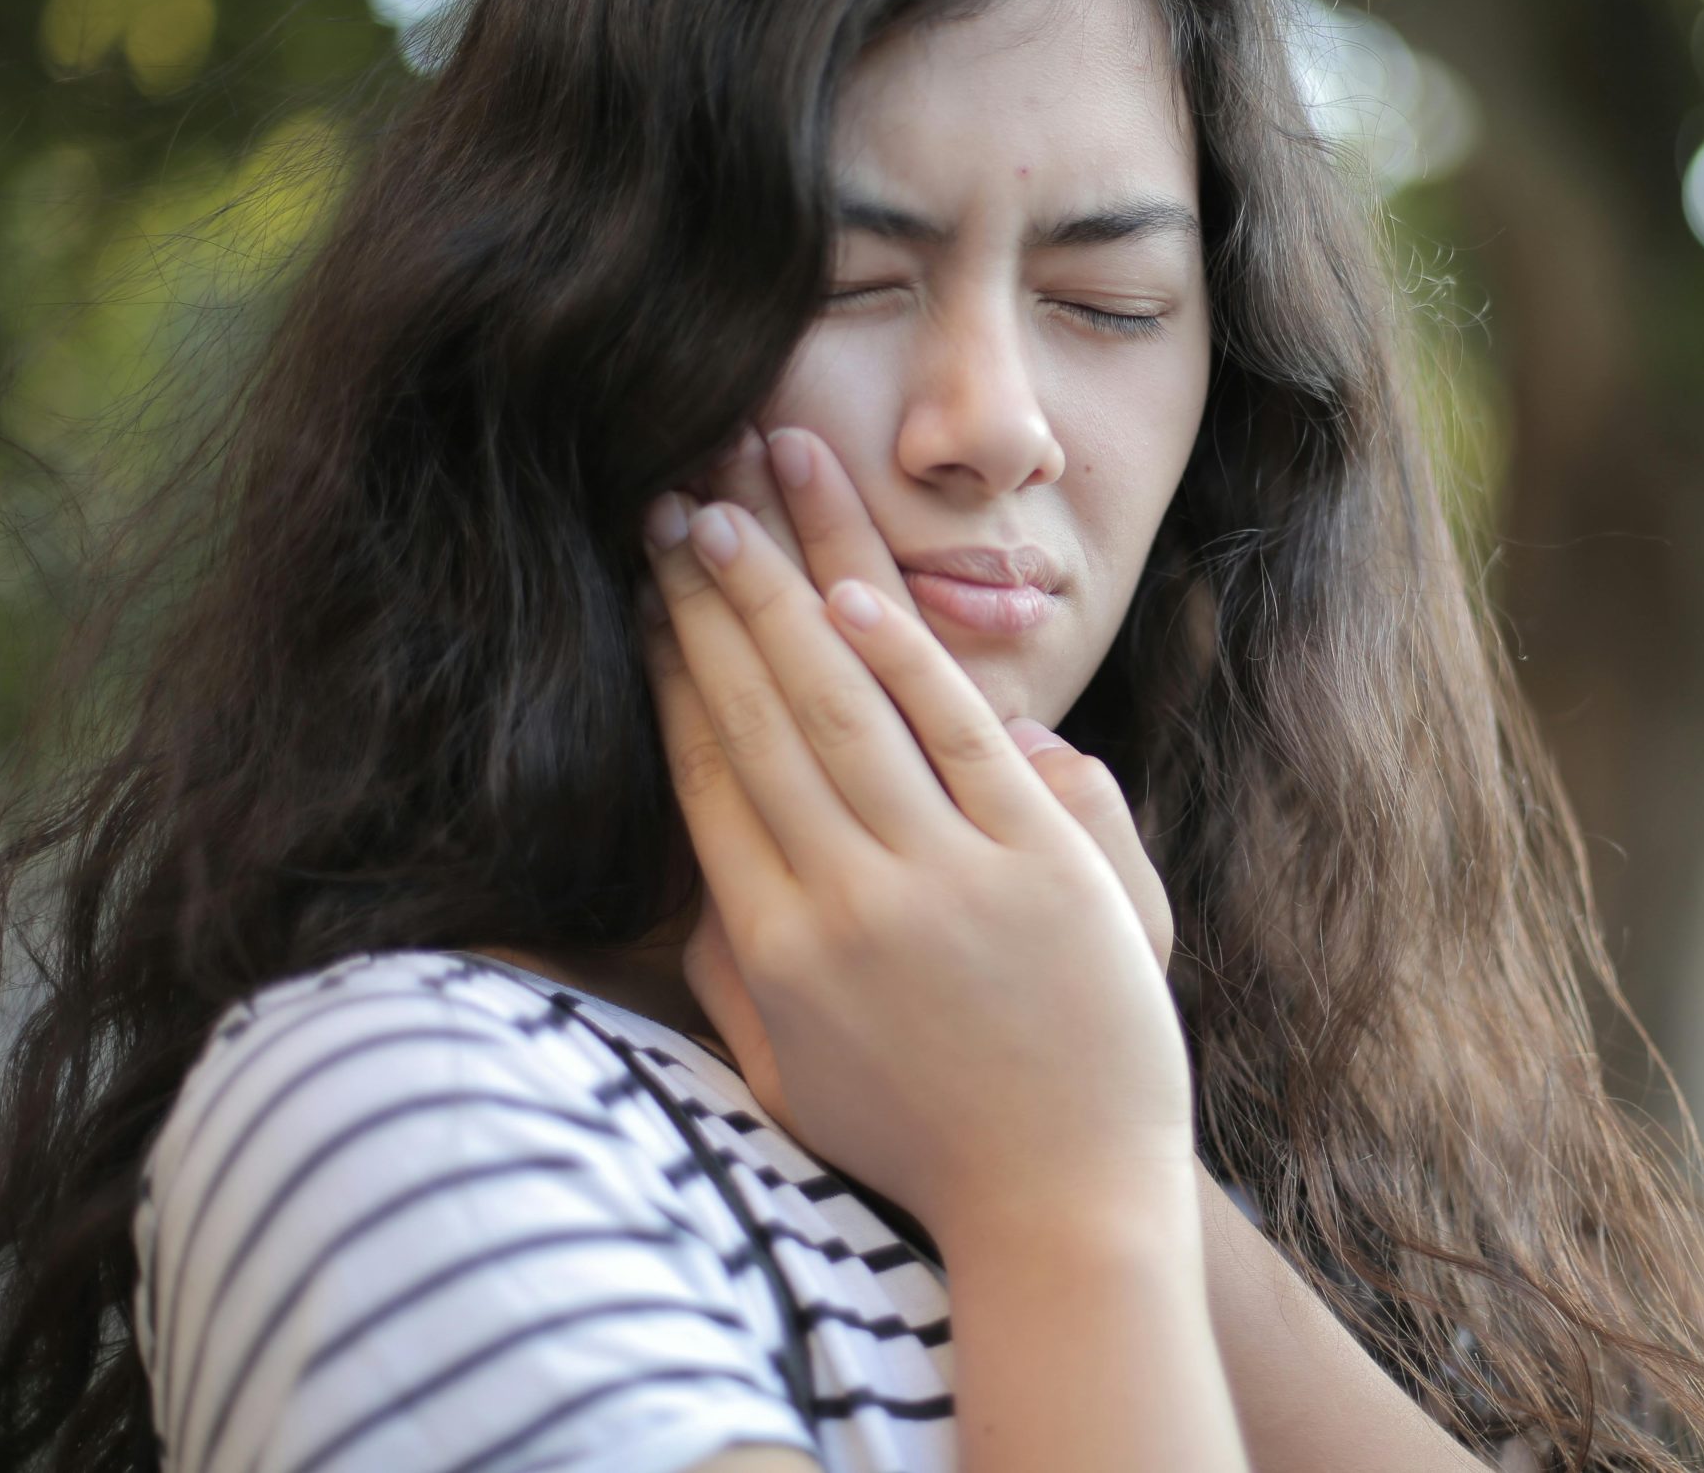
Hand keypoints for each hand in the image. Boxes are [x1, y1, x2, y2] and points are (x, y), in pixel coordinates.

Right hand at [636, 437, 1190, 1237]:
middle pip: (758, 717)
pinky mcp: (1036, 864)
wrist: (1062, 1200)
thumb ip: (729, 978)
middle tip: (670, 507)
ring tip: (741, 503)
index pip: (707, 774)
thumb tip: (686, 876)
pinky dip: (905, 660)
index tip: (642, 593)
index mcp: (772, 950)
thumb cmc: (922, 1143)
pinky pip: (957, 738)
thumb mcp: (790, 1078)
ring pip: (841, 707)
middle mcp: (840, 902)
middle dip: (708, 602)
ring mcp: (941, 878)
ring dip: (784, 595)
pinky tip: (853, 594)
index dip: (670, 672)